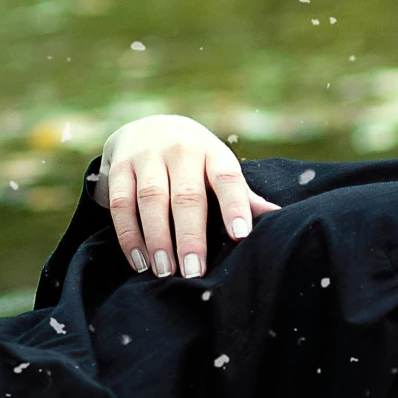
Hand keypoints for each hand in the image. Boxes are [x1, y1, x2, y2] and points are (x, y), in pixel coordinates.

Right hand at [99, 114, 280, 277]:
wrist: (147, 126)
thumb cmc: (194, 160)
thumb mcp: (218, 168)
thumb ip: (242, 195)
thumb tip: (278, 217)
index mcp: (213, 152)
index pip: (227, 178)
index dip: (235, 206)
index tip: (241, 237)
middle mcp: (181, 150)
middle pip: (187, 196)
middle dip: (190, 236)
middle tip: (194, 271)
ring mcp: (147, 156)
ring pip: (151, 200)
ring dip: (157, 239)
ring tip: (164, 271)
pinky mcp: (119, 166)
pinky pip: (121, 203)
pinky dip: (129, 235)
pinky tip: (139, 261)